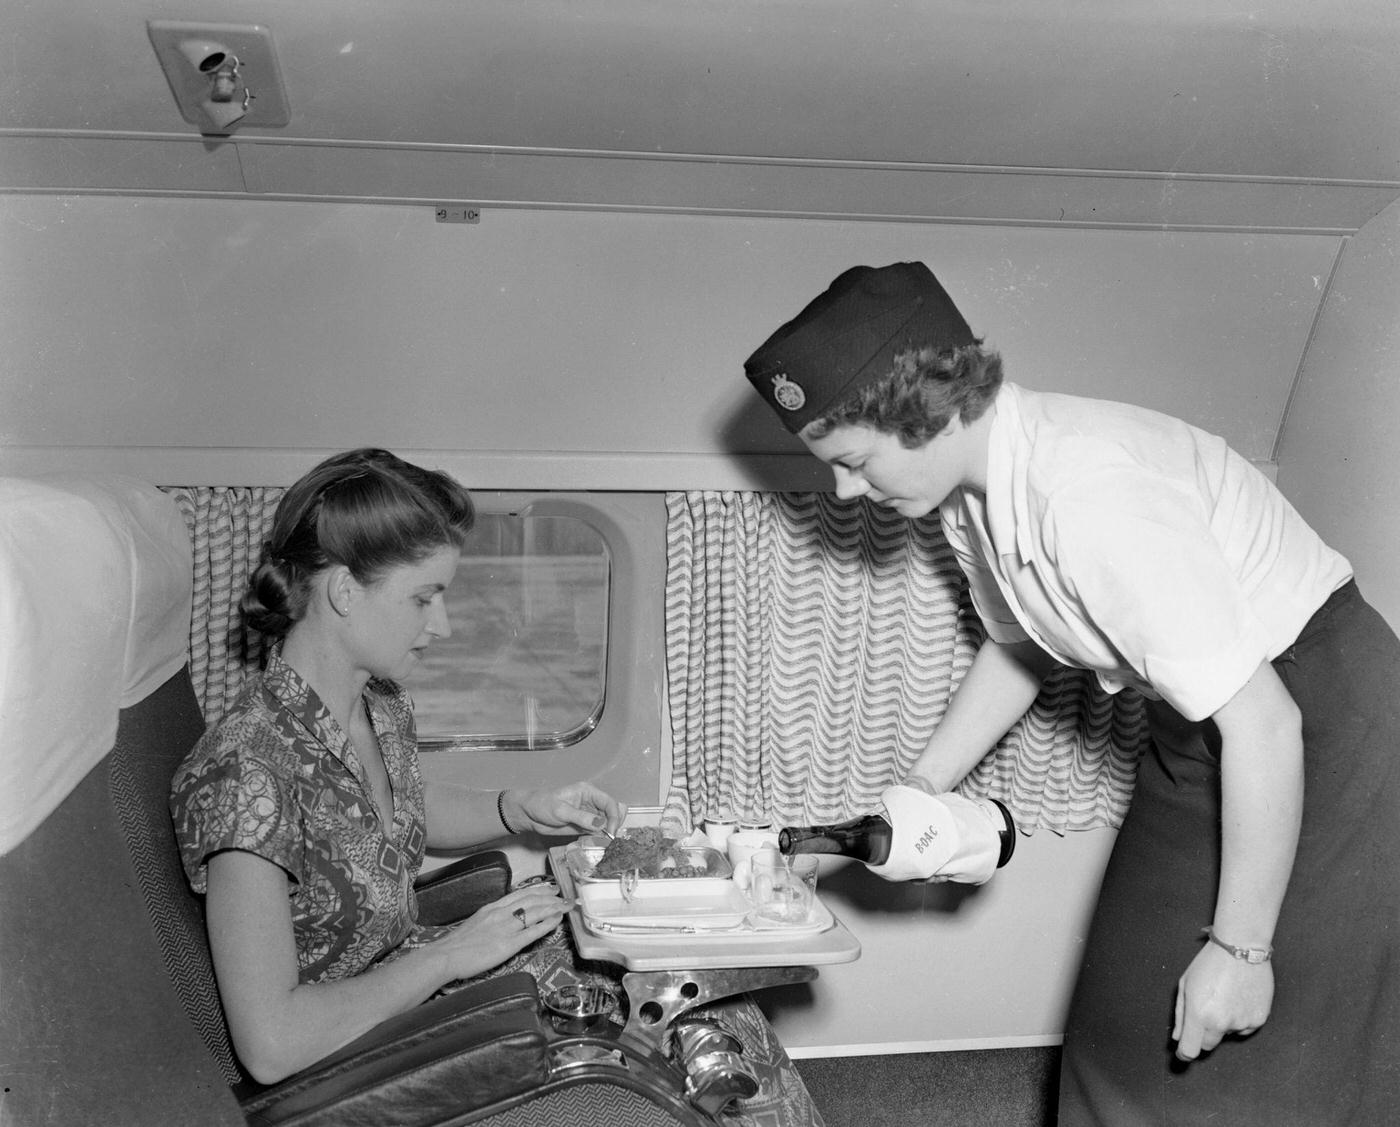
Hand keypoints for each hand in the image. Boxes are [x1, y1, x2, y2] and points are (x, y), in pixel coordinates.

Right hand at [434, 884, 570, 978]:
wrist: (446, 955)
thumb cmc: (457, 944)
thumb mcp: (476, 921)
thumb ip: (492, 917)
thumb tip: (504, 917)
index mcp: (492, 907)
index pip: (521, 894)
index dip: (539, 890)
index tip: (551, 888)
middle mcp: (501, 913)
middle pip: (532, 900)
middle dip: (551, 897)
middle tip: (565, 895)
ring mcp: (506, 927)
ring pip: (535, 912)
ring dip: (554, 907)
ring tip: (567, 905)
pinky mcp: (508, 944)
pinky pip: (532, 931)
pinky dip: (547, 924)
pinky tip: (557, 920)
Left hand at [503, 782, 627, 836]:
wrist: (528, 815)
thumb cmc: (542, 805)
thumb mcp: (561, 811)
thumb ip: (581, 817)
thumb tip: (601, 824)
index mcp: (588, 792)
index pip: (609, 803)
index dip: (613, 817)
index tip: (610, 832)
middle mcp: (592, 803)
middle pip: (613, 813)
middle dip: (614, 825)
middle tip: (609, 839)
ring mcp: (589, 815)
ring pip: (607, 824)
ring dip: (608, 834)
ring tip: (604, 844)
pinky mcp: (584, 827)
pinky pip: (598, 833)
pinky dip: (601, 839)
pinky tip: (598, 845)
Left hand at [1172, 942, 1273, 1060]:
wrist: (1241, 948)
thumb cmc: (1209, 963)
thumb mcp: (1186, 985)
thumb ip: (1181, 1015)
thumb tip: (1178, 1038)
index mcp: (1199, 1014)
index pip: (1190, 1050)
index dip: (1184, 1053)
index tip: (1182, 1051)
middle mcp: (1221, 1023)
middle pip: (1208, 1046)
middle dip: (1203, 1035)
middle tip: (1204, 1012)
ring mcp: (1242, 1023)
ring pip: (1227, 1034)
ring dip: (1223, 1023)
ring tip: (1224, 996)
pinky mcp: (1259, 1020)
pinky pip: (1244, 1028)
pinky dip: (1239, 1019)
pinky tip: (1238, 998)